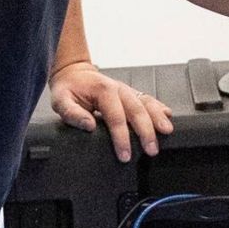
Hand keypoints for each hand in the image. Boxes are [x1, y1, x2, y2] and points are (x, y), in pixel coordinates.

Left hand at [49, 60, 174, 161]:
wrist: (73, 72)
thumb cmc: (68, 88)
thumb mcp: (61, 101)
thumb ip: (73, 114)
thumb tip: (89, 125)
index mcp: (103, 91)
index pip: (116, 117)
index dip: (122, 138)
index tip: (125, 155)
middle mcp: (119, 89)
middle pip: (137, 111)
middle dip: (146, 132)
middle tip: (151, 150)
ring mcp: (127, 90)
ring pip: (147, 103)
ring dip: (157, 118)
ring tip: (166, 132)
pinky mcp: (131, 93)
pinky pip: (148, 99)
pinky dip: (159, 108)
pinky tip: (167, 116)